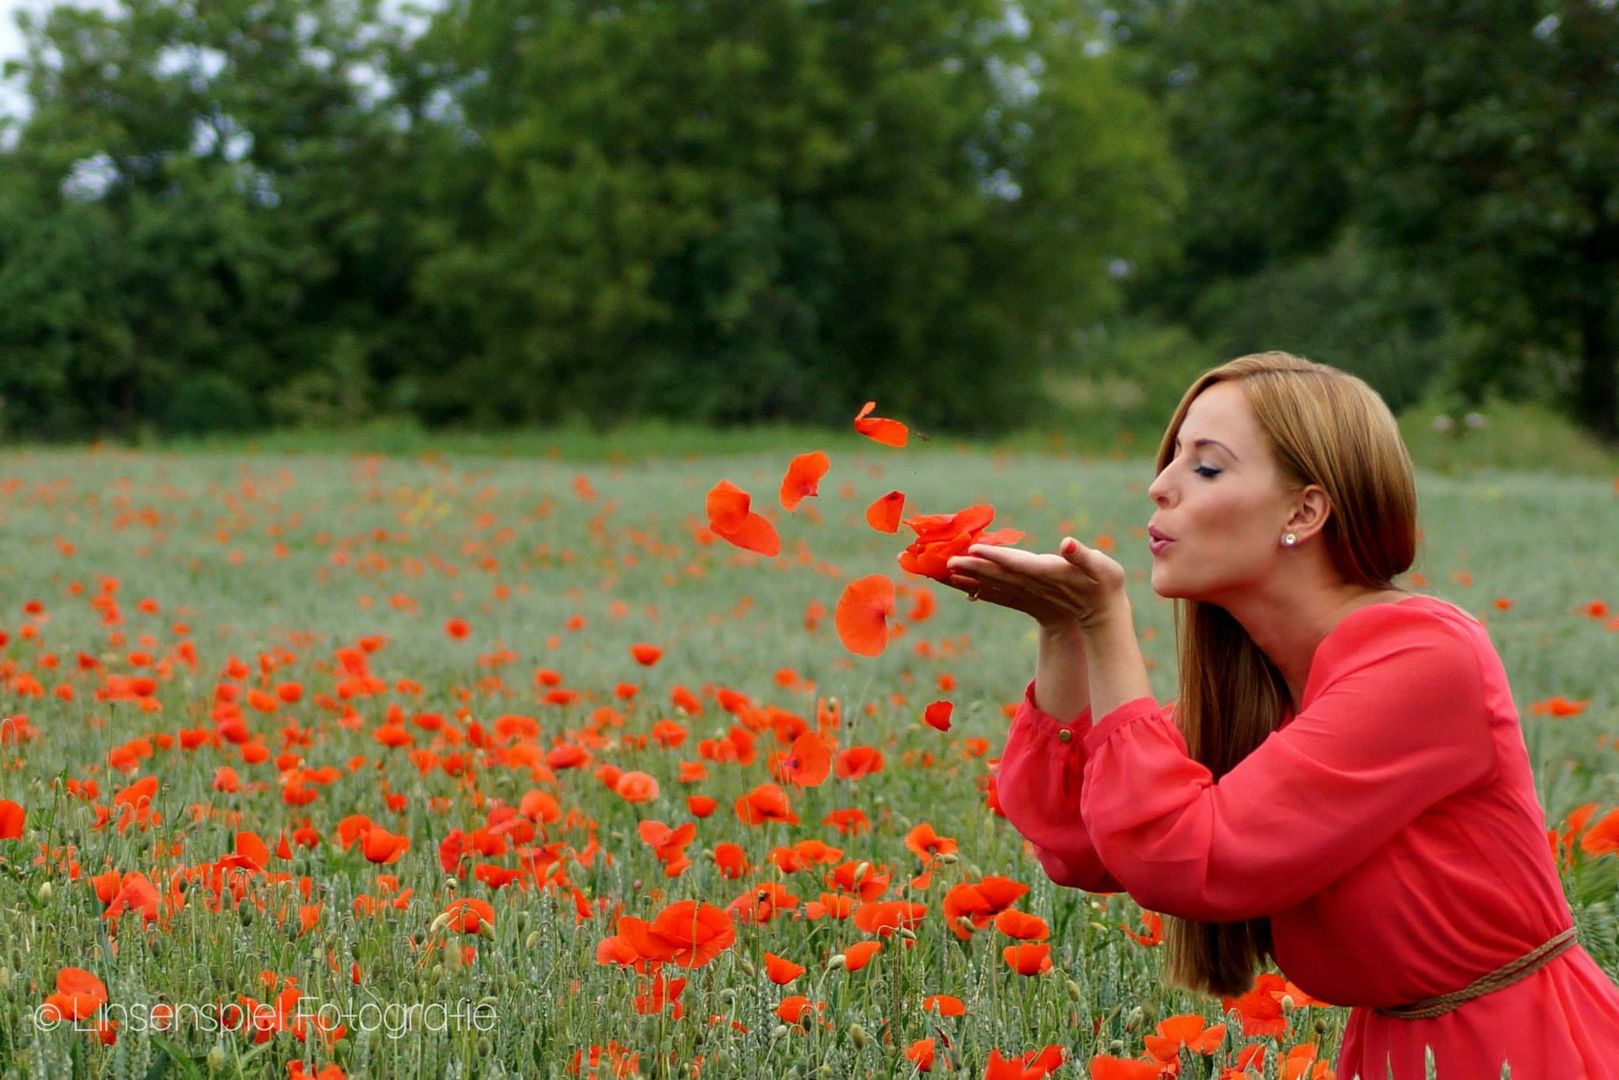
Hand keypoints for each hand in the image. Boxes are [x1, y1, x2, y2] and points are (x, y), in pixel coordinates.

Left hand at [945, 536, 1128, 630]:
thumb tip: (1069, 544)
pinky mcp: (1025, 600)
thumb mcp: (1103, 567)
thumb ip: (1084, 556)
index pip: (1017, 563)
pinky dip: (977, 590)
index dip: (996, 556)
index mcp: (1048, 572)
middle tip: (945, 561)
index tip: (974, 549)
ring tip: (943, 573)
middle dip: (971, 567)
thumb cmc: (1106, 585)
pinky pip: (996, 594)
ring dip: (968, 579)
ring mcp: (1027, 594)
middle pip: (997, 574)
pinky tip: (960, 587)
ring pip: (992, 585)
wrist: (1102, 615)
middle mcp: (1032, 585)